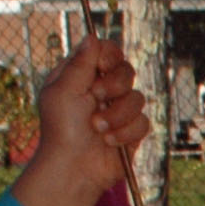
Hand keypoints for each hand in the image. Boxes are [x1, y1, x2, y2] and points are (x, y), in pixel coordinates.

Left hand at [11, 39, 151, 205]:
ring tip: (99, 129)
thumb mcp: (64, 91)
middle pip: (127, 70)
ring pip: (138, 98)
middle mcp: (102, 90)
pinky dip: (126, 133)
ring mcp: (118, 110)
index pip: (106, 51)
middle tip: (97, 98)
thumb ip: (80, 63)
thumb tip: (92, 37)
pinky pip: (143, 123)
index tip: (102, 68)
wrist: (74, 168)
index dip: (109, 56)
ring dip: (118, 115)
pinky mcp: (132, 131)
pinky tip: (110, 142)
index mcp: (81, 75)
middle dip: (115, 86)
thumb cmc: (61, 130)